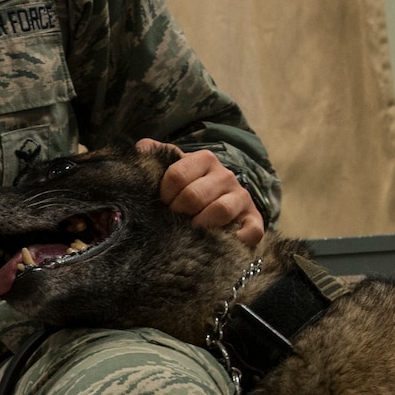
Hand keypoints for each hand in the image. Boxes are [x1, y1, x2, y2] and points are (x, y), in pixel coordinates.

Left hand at [136, 139, 265, 246]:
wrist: (222, 201)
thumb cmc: (189, 187)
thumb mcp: (172, 167)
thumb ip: (155, 156)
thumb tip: (140, 150)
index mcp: (204, 159)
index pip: (176, 176)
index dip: (163, 195)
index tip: (161, 203)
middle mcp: (225, 176)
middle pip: (194, 196)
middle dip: (177, 213)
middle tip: (172, 221)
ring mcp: (241, 198)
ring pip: (219, 211)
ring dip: (199, 226)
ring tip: (189, 233)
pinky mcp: (255, 221)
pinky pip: (249, 232)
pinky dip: (234, 240)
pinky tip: (217, 244)